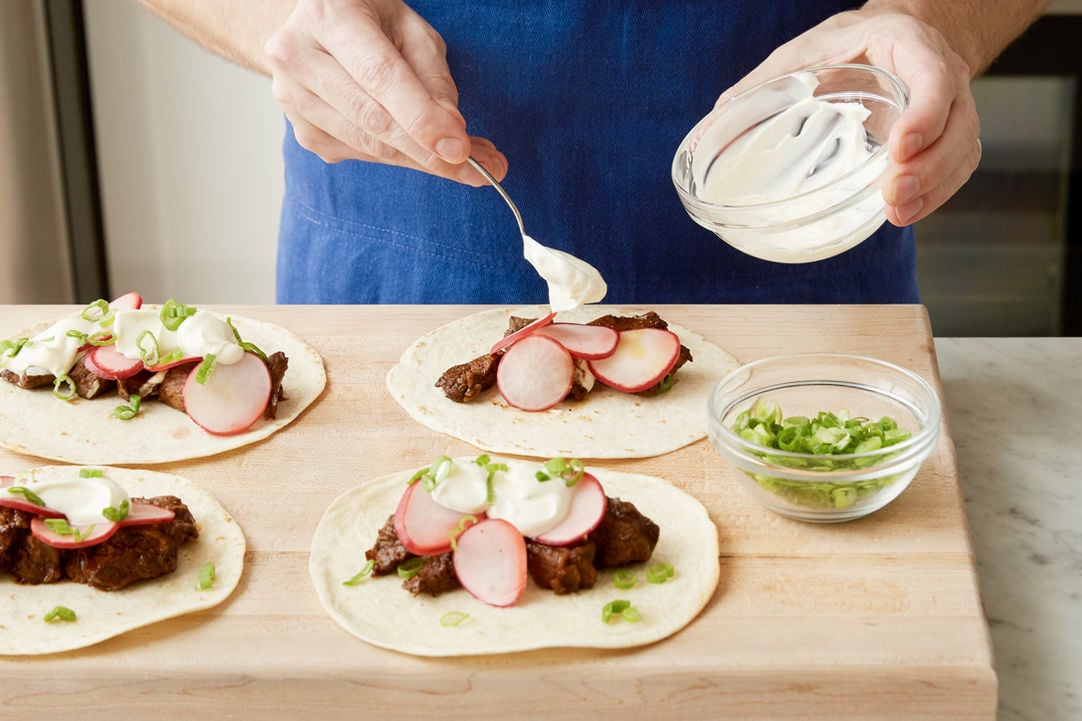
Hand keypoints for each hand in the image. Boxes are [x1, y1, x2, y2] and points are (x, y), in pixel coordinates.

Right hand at [263, 0, 505, 183]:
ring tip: (469, 165)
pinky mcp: (305, 133)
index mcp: (328, 16)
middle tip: (480, 168)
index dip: (421, 118)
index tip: (460, 149)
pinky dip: (402, 159)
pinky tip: (425, 151)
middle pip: (373, 119)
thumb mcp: (409, 28)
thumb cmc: (369, 22)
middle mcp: (298, 57)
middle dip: (431, 151)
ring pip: (369, 146)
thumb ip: (432, 77)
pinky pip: (363, 156)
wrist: (313, 30)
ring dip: (423, 160)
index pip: (379, 76)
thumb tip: (453, 132)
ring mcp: (293, 100)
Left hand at [718, 10, 980, 225]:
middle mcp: (942, 75)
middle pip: (957, 125)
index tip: (899, 149)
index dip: (925, 115)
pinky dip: (935, 194)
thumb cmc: (846, 45)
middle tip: (893, 196)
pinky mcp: (948, 137)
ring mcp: (952, 108)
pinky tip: (905, 213)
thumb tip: (716, 119)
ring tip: (897, 214)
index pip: (933, 78)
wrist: (888, 37)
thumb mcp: (804, 51)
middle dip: (929, 167)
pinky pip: (956, 168)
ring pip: (962, 151)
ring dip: (933, 188)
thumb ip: (766, 82)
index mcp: (908, 45)